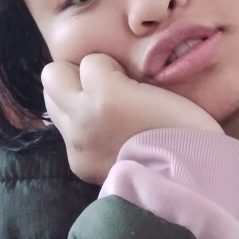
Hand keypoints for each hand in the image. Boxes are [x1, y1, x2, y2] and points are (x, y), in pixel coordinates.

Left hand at [42, 54, 223, 183]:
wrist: (186, 179)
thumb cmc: (184, 128)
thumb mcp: (160, 87)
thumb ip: (127, 77)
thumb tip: (113, 74)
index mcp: (105, 94)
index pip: (91, 60)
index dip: (111, 66)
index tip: (128, 79)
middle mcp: (82, 117)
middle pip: (53, 75)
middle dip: (75, 77)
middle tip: (102, 87)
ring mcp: (76, 143)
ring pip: (52, 103)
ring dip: (74, 101)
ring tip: (103, 111)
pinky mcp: (78, 164)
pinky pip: (68, 134)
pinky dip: (83, 130)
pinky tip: (109, 137)